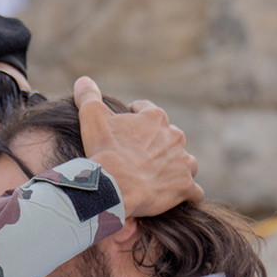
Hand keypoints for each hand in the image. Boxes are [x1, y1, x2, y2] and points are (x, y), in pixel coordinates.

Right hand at [74, 77, 201, 216]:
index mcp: (156, 118)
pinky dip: (186, 193)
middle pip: (170, 137)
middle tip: (141, 157)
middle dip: (159, 144)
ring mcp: (183, 162)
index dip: (137, 117)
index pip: (149, 111)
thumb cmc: (105, 151)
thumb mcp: (92, 117)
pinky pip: (194, 191)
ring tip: (160, 176)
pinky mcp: (185, 186)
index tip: (127, 129)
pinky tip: (176, 196)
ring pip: (186, 161)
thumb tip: (83, 80)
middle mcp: (175, 136)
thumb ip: (89, 96)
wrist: (115, 186)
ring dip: (176, 167)